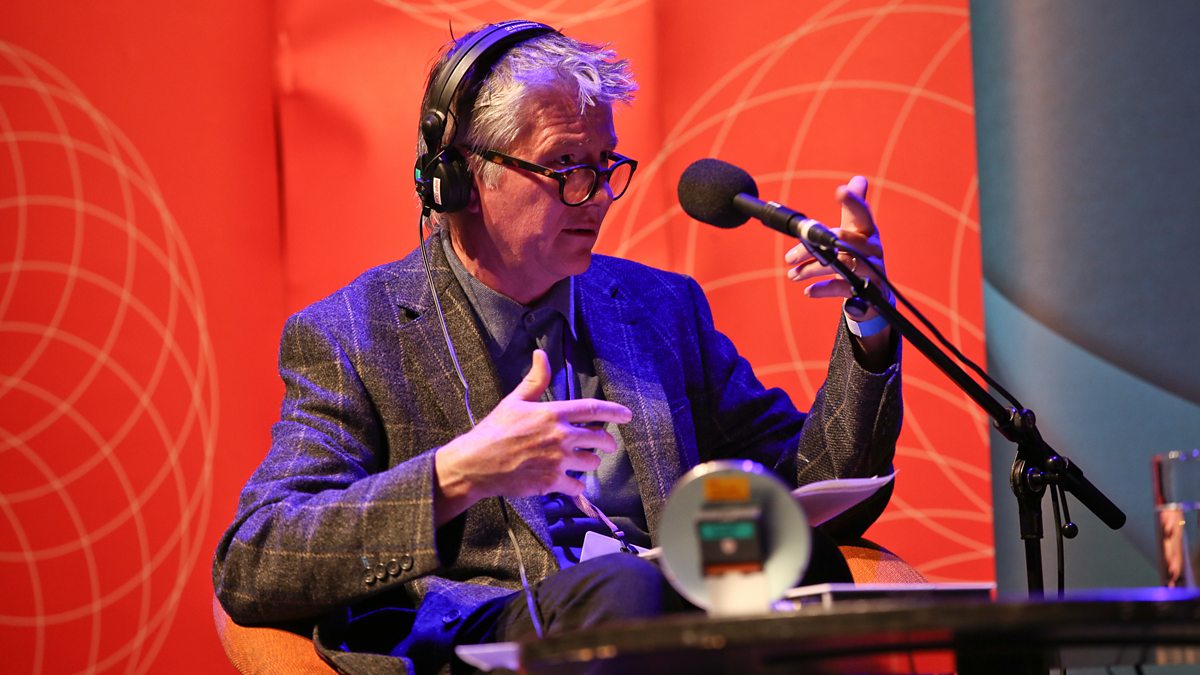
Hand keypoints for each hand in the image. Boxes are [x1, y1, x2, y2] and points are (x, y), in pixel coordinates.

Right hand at [432, 350, 631, 523]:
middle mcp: (561, 436)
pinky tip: (569, 481)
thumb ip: (535, 380)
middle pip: (600, 439)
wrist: (476, 464)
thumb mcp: (514, 401)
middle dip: (608, 442)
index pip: (593, 409)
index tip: (627, 416)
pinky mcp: (552, 481)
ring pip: (592, 463)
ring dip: (589, 462)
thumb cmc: (493, 431)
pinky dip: (576, 484)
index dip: (614, 411)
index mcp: (553, 413)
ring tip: (580, 462)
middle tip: (607, 445)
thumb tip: (541, 354)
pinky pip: (578, 486)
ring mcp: (558, 460)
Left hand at [783, 176, 886, 314]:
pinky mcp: (868, 292)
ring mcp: (872, 271)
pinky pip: (844, 289)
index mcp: (868, 231)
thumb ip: (853, 208)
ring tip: (792, 274)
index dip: (853, 201)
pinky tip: (808, 291)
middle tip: (788, 256)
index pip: (862, 213)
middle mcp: (872, 249)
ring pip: (843, 265)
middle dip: (815, 246)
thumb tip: (858, 179)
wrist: (875, 290)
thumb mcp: (857, 230)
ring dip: (812, 269)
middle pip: (845, 241)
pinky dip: (824, 289)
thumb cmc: (860, 253)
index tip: (840, 190)